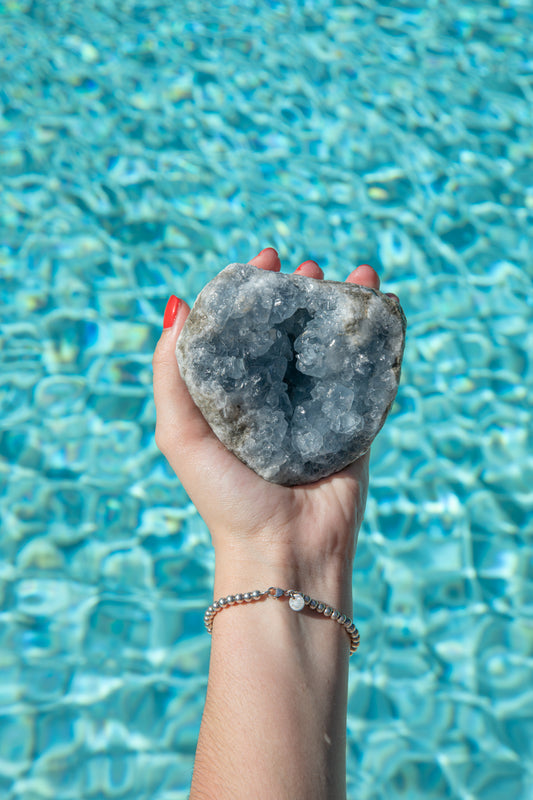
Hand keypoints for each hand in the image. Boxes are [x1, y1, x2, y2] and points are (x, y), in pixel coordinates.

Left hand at [152, 248, 387, 601]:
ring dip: (340, 307)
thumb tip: (176, 306)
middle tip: (306, 267)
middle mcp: (276, 398)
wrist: (283, 552)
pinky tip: (380, 312)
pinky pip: (367, 377)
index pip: (244, 330)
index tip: (262, 261)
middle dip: (299, 294)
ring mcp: (317, 410)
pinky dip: (375, 343)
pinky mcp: (353, 425)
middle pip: (290, 331)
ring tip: (348, 275)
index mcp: (236, 396)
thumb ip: (171, 373)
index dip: (252, 292)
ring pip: (330, 346)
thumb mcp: (179, 433)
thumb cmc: (225, 497)